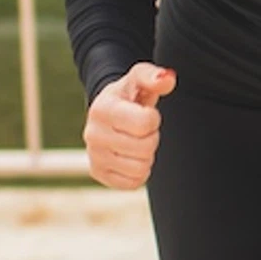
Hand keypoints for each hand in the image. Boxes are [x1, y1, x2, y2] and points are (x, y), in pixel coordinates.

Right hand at [85, 62, 175, 190]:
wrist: (108, 113)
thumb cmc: (128, 94)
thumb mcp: (138, 79)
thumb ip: (154, 77)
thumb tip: (167, 79)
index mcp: (102, 109)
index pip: (145, 123)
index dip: (153, 119)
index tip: (145, 113)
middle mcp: (93, 134)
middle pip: (145, 147)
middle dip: (151, 137)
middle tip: (141, 129)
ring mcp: (94, 156)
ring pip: (140, 167)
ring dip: (146, 155)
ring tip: (136, 141)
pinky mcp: (98, 173)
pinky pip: (133, 182)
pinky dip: (139, 171)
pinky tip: (131, 156)